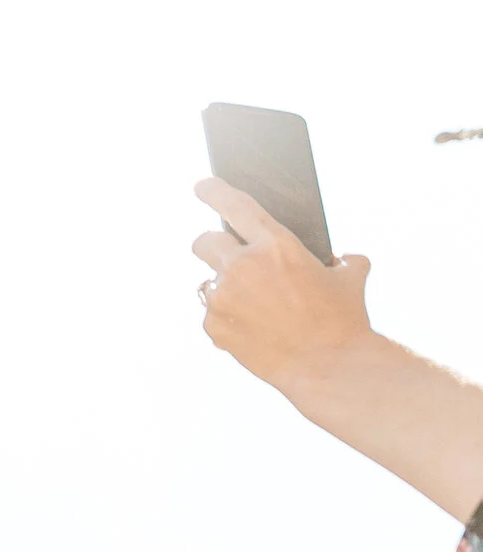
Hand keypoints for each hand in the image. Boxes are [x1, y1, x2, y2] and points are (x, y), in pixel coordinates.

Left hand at [193, 177, 378, 391]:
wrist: (328, 366)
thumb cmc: (344, 318)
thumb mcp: (350, 275)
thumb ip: (337, 257)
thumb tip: (334, 259)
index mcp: (276, 244)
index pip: (235, 206)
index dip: (215, 192)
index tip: (202, 185)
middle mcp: (242, 266)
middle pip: (203, 242)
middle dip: (212, 246)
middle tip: (227, 257)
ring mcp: (223, 297)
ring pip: (208, 281)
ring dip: (224, 287)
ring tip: (255, 306)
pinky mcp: (213, 325)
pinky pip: (211, 313)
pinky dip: (227, 318)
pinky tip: (252, 329)